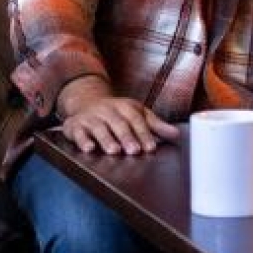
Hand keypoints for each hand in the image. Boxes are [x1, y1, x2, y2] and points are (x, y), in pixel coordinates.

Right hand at [56, 76, 177, 154]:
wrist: (85, 102)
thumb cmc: (117, 113)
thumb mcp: (138, 115)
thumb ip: (156, 126)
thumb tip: (176, 135)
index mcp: (125, 107)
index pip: (136, 120)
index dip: (144, 134)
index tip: (151, 147)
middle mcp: (107, 110)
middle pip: (118, 124)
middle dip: (127, 137)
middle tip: (134, 150)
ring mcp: (90, 117)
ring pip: (99, 128)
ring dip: (107, 139)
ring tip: (114, 151)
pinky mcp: (75, 126)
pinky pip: (78, 133)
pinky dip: (83, 140)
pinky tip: (89, 149)